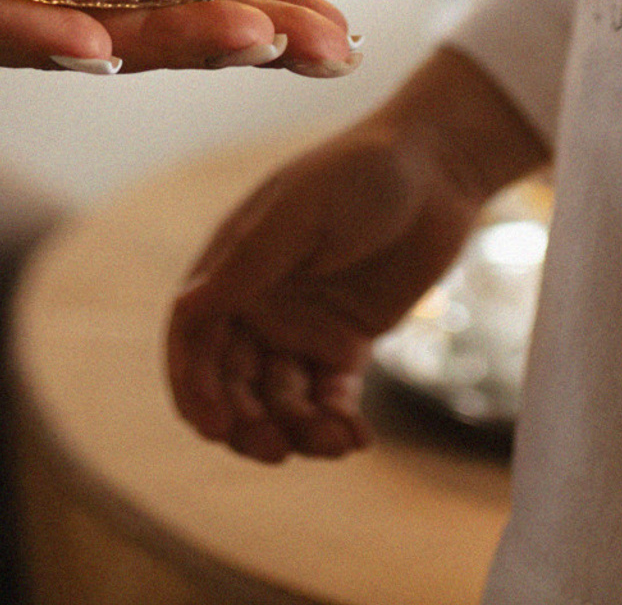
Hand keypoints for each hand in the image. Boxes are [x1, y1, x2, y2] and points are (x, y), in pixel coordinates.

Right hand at [167, 46, 547, 462]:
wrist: (437, 171)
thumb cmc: (359, 174)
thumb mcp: (299, 213)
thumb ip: (247, 265)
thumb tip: (184, 309)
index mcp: (233, 264)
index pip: (194, 337)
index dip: (194, 386)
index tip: (215, 427)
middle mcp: (260, 301)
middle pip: (233, 382)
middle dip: (247, 423)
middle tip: (277, 450)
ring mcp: (303, 325)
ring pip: (280, 399)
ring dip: (297, 431)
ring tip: (336, 440)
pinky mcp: (347, 342)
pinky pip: (329, 397)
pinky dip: (336, 422)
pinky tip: (357, 437)